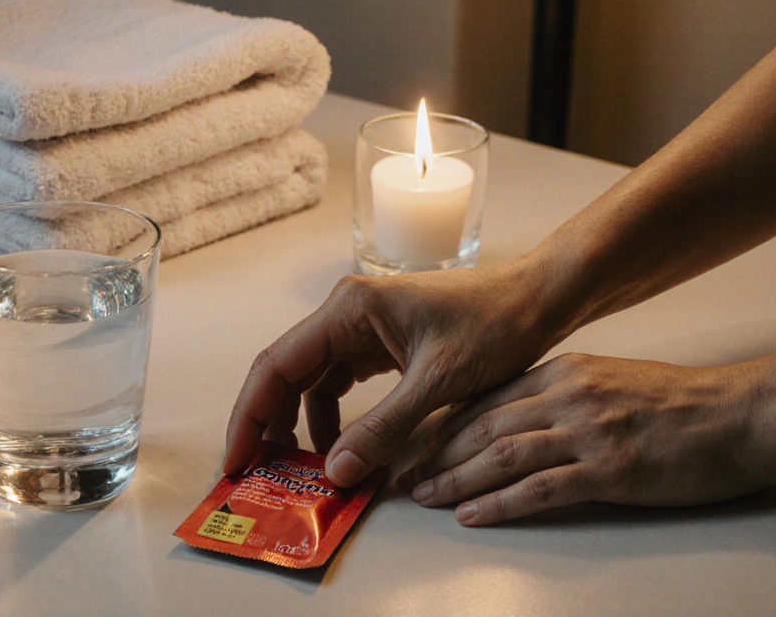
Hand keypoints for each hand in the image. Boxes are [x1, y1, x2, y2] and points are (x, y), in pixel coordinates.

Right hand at [223, 255, 577, 486]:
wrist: (539, 299)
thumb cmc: (495, 323)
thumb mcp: (437, 381)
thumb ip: (384, 428)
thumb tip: (335, 472)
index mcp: (349, 309)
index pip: (277, 365)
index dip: (250, 416)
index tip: (236, 460)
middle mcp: (346, 315)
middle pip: (285, 374)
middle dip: (267, 425)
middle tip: (256, 476)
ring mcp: (362, 329)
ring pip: (310, 382)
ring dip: (300, 426)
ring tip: (298, 473)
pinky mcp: (382, 345)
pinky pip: (340, 385)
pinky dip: (334, 420)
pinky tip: (342, 451)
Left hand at [396, 353, 775, 524]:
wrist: (745, 414)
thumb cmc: (683, 403)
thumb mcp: (612, 381)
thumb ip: (565, 395)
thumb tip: (519, 416)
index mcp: (566, 371)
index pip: (488, 398)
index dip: (445, 425)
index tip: (416, 444)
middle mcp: (569, 394)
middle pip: (483, 426)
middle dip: (437, 452)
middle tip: (404, 475)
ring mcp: (589, 431)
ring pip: (501, 455)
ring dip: (456, 479)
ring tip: (425, 496)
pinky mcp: (612, 469)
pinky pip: (540, 489)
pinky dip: (498, 503)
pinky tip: (472, 515)